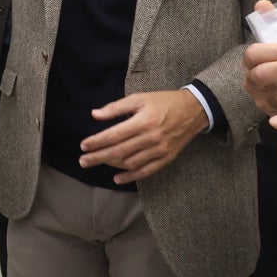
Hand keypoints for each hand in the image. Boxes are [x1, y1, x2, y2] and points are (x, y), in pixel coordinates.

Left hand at [78, 90, 207, 183]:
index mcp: (143, 121)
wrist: (193, 110)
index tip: (83, 146)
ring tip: (98, 162)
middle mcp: (151, 137)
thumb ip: (116, 107)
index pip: (114, 135)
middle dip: (98, 157)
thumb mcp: (139, 98)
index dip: (97, 142)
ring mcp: (159, 150)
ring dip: (112, 165)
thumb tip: (95, 114)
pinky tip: (118, 178)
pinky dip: (131, 176)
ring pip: (130, 163)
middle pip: (119, 151)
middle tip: (83, 161)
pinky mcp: (167, 158)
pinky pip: (146, 171)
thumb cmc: (163, 102)